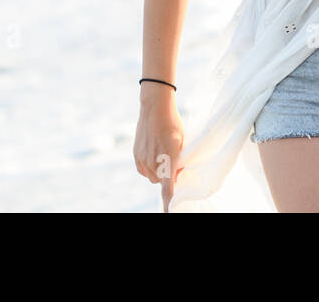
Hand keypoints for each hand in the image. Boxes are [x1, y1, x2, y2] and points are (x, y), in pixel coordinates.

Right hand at [133, 88, 184, 210]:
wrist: (155, 107)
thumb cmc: (173, 122)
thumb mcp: (182, 141)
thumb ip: (179, 159)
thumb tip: (176, 172)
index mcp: (168, 158)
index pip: (168, 187)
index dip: (168, 202)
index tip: (168, 211)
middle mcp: (153, 161)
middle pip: (161, 182)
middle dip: (168, 176)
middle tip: (175, 163)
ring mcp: (142, 158)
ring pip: (151, 176)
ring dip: (158, 171)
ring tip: (164, 155)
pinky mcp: (136, 154)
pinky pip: (143, 170)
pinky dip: (149, 167)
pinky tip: (154, 156)